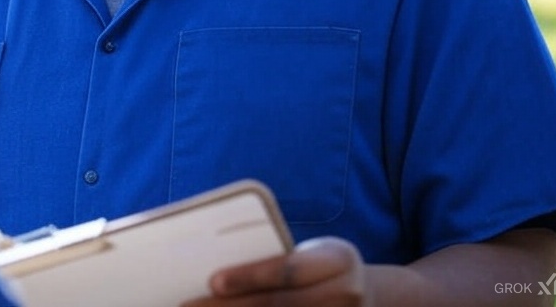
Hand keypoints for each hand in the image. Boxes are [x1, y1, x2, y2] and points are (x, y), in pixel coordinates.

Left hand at [182, 237, 370, 305]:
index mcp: (338, 259)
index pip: (288, 269)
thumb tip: (216, 269)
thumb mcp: (312, 253)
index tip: (213, 281)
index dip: (250, 276)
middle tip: (190, 305)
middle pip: (278, 304)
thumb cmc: (320, 267)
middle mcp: (346, 294)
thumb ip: (278, 260)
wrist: (365, 295)